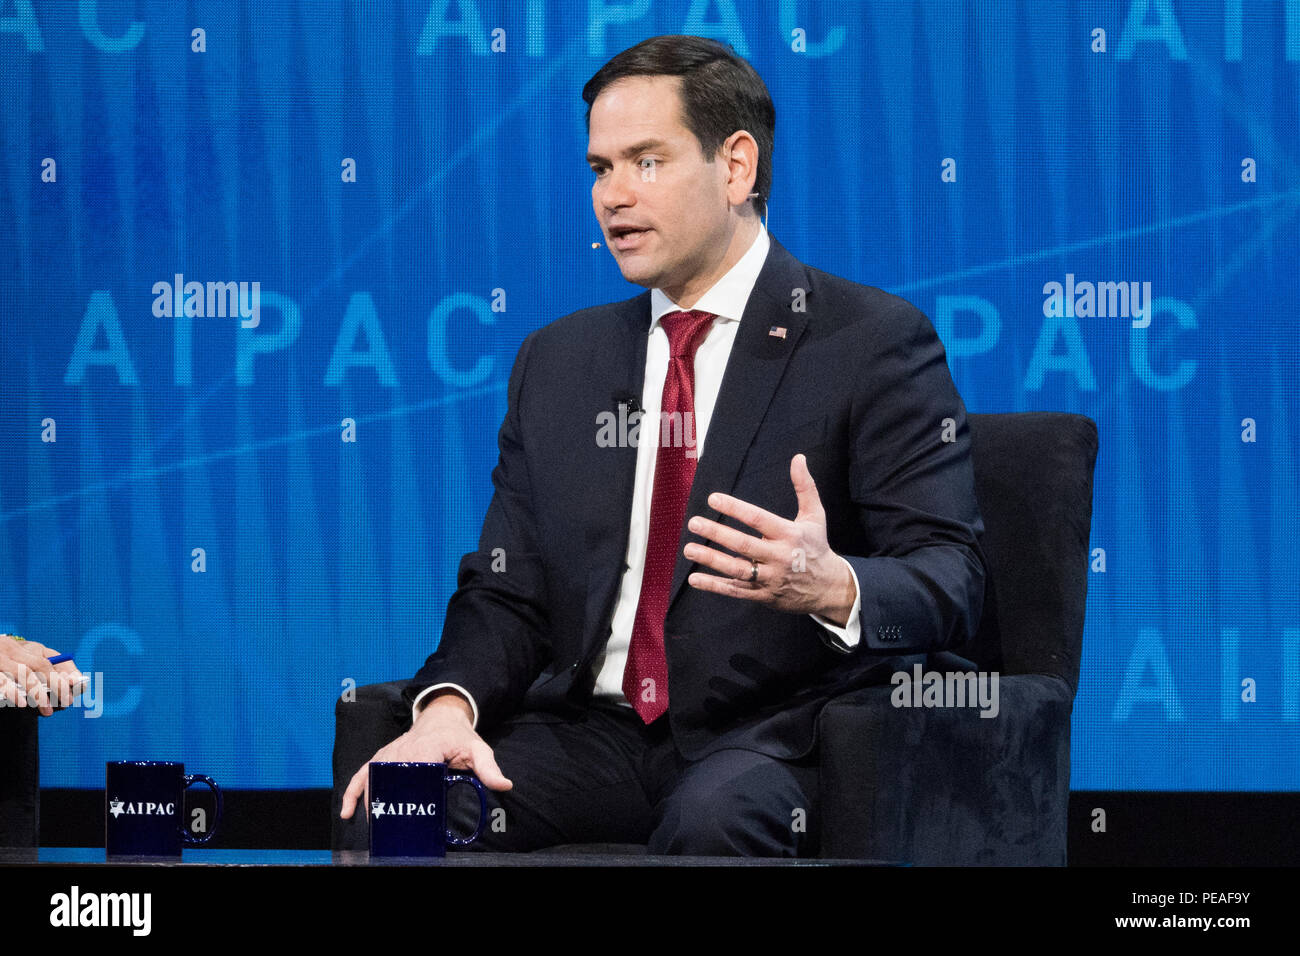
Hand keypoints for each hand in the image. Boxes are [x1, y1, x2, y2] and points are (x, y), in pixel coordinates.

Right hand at [0, 634, 84, 715]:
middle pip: (39, 665)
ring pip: (23, 673)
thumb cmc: (4, 665)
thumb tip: (72, 682)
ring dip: (37, 692)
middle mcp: (9, 648)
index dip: (64, 673)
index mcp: (22, 647)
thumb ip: (46, 669)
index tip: (75, 687)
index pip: (49, 658)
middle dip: (55, 684)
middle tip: (65, 702)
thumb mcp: (23, 662)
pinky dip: (13, 692)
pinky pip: (2, 682)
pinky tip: (21, 702)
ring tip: (47, 709)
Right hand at [339, 691, 512, 819]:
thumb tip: (504, 785)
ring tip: (374, 829)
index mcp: (426, 750)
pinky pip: (362, 774)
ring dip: (371, 804)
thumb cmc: (459, 735)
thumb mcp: (478, 749)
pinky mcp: (380, 758)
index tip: (416, 816)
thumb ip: (488, 768)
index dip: (415, 797)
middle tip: (396, 831)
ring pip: (373, 781)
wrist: (441, 716)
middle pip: (392, 784)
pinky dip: (353, 791)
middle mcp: (402, 752)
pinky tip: (347, 812)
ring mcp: (388, 755)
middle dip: (391, 807)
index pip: (417, 776)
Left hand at [684, 453, 857, 625]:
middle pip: (743, 544)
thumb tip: (798, 458)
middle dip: (717, 534)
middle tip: (694, 523)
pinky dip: (715, 586)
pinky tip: (694, 579)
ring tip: (689, 549)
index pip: (758, 519)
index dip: (735, 508)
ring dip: (711, 560)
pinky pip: (736, 590)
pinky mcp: (763, 595)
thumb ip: (805, 486)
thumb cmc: (816, 547)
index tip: (713, 499)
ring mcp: (770, 578)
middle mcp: (778, 557)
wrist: (828, 588)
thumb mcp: (815, 516)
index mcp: (789, 534)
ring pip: (737, 569)